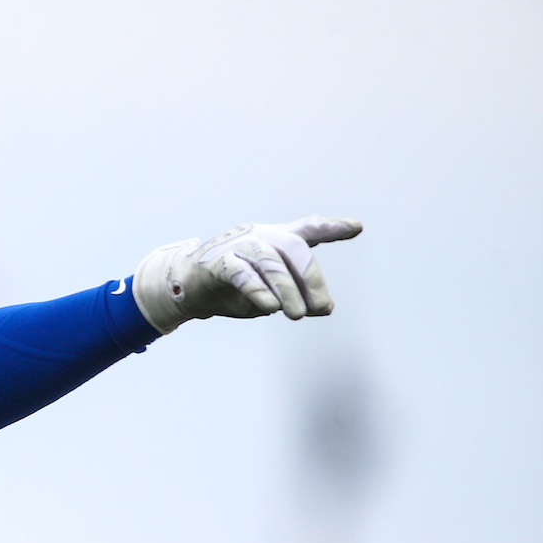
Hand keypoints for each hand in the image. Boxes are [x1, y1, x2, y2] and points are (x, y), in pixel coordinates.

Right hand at [131, 215, 361, 332]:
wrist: (187, 289)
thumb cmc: (232, 288)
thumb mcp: (270, 293)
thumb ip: (297, 294)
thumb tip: (325, 307)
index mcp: (274, 240)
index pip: (307, 230)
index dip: (331, 229)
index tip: (355, 228)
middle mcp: (259, 237)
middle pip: (294, 248)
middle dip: (311, 279)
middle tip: (321, 309)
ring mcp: (238, 247)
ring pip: (270, 263)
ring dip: (287, 290)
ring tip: (296, 315)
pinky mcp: (218, 264)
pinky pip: (242, 275)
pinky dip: (258, 291)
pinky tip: (270, 307)